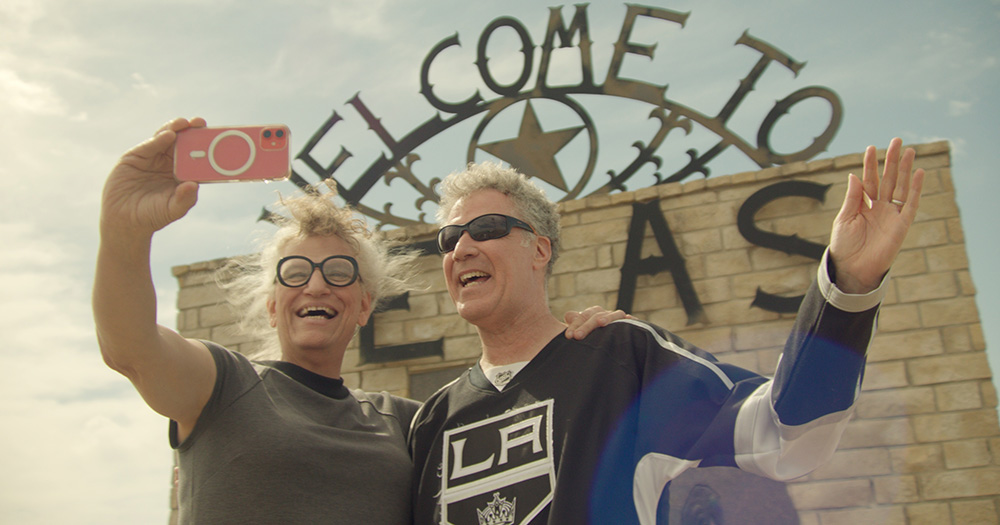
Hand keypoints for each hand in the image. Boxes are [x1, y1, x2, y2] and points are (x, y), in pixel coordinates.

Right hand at [100, 117, 205, 237]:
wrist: (123, 220)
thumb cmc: (152, 215)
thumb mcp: (172, 209)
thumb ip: (184, 199)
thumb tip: (194, 185)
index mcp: (182, 173)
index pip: (197, 156)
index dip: (205, 145)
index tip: (215, 137)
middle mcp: (169, 163)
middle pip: (183, 142)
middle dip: (192, 131)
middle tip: (200, 123)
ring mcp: (153, 158)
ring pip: (166, 139)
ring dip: (176, 129)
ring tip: (184, 123)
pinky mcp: (135, 157)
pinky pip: (149, 145)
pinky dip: (158, 139)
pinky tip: (168, 135)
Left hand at [564, 306, 631, 339]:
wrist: (612, 343)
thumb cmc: (591, 337)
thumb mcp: (580, 331)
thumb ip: (574, 323)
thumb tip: (569, 316)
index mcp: (592, 314)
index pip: (582, 316)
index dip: (575, 325)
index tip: (569, 336)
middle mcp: (604, 314)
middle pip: (595, 315)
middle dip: (586, 326)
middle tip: (577, 336)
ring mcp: (617, 318)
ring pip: (612, 315)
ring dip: (607, 317)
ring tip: (601, 322)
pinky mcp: (629, 324)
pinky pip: (630, 321)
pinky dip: (629, 319)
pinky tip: (629, 319)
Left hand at [829, 137, 924, 292]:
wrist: (852, 268)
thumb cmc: (844, 245)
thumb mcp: (844, 219)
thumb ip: (852, 198)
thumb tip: (854, 175)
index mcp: (863, 205)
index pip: (869, 180)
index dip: (871, 165)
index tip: (871, 148)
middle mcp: (879, 207)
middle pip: (888, 179)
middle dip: (892, 160)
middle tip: (897, 140)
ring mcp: (891, 214)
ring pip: (900, 187)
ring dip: (905, 169)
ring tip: (909, 151)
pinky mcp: (902, 225)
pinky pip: (910, 204)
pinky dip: (915, 189)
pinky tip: (918, 173)